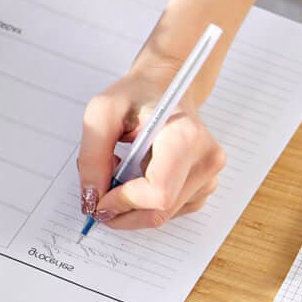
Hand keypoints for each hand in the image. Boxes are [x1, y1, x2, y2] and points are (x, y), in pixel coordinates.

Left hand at [77, 63, 226, 229]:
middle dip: (122, 211)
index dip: (123, 203)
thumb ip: (92, 157)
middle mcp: (206, 159)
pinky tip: (137, 178)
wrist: (167, 86)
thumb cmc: (136, 96)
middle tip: (99, 196)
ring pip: (161, 215)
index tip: (98, 199)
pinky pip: (168, 212)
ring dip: (132, 206)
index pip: (158, 193)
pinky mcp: (204, 187)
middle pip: (159, 211)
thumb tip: (92, 198)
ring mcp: (208, 176)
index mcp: (186, 137)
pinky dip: (145, 204)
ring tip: (121, 172)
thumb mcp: (101, 113)